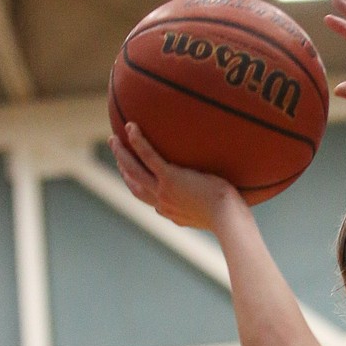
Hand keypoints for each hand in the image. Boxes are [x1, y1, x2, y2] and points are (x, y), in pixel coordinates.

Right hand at [109, 123, 239, 231]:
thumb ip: (212, 201)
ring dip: (121, 154)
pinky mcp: (170, 178)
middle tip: (116, 153)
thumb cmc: (231, 216)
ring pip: (134, 170)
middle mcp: (163, 203)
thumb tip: (224, 193)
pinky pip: (148, 156)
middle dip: (123, 168)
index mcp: (171, 211)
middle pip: (134, 184)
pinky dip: (138, 141)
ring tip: (114, 138)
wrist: (228, 219)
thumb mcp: (217, 211)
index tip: (131, 175)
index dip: (136, 185)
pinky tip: (131, 126)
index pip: (148, 198)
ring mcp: (164, 191)